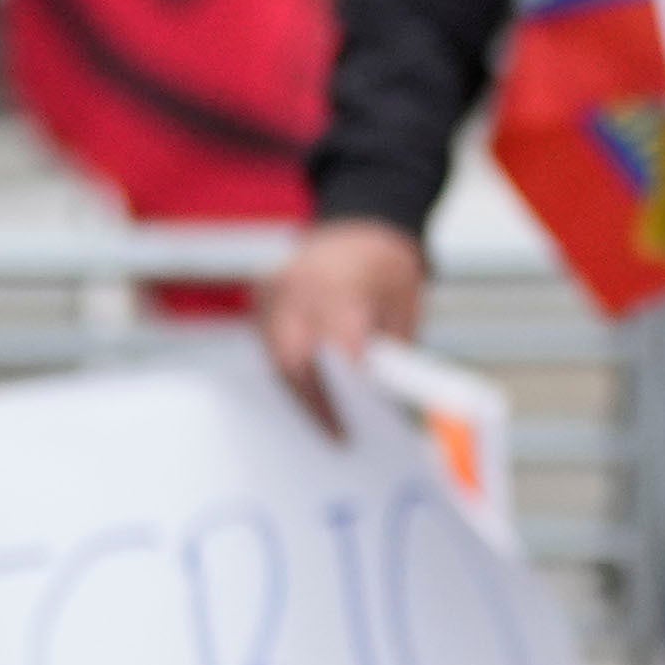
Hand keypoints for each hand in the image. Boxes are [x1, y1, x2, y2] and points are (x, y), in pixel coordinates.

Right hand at [257, 217, 429, 439]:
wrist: (359, 229)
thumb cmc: (388, 271)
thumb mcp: (404, 305)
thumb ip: (388, 348)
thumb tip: (380, 399)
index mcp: (340, 282)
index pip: (337, 342)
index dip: (345, 384)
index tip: (358, 419)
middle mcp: (297, 285)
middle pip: (295, 357)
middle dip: (316, 401)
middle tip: (339, 436)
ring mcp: (272, 291)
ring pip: (277, 358)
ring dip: (301, 393)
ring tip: (329, 426)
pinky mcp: (260, 300)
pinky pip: (269, 346)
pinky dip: (291, 374)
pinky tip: (313, 399)